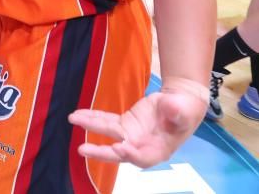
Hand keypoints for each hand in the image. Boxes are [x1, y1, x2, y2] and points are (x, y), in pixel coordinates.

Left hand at [68, 89, 205, 167]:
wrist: (180, 102)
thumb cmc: (185, 110)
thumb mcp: (184, 111)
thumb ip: (177, 112)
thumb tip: (172, 109)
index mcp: (158, 149)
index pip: (141, 157)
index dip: (129, 154)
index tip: (118, 147)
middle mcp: (140, 145)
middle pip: (118, 151)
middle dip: (100, 151)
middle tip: (82, 150)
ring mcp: (131, 135)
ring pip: (108, 133)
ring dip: (90, 126)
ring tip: (73, 119)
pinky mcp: (124, 123)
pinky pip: (106, 121)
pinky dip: (93, 117)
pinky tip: (79, 114)